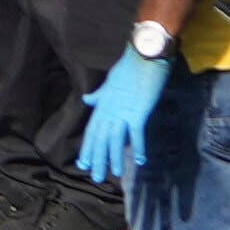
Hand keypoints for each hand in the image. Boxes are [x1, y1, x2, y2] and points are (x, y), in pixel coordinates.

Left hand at [73, 45, 169, 186]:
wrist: (145, 52)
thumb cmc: (131, 64)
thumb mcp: (110, 80)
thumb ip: (100, 94)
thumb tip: (88, 99)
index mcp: (103, 103)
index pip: (92, 130)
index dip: (88, 149)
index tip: (84, 164)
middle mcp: (109, 109)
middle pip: (100, 138)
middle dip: (97, 159)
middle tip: (96, 177)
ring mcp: (123, 110)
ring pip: (114, 139)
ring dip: (114, 158)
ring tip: (114, 174)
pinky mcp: (138, 110)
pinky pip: (136, 133)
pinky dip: (138, 147)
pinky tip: (139, 161)